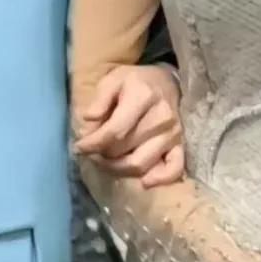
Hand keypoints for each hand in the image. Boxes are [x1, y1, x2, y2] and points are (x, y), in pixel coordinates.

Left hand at [75, 64, 183, 186]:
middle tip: (92, 151)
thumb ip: (99, 100)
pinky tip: (144, 182)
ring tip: (107, 162)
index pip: (114, 131)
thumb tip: (88, 121)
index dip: (93, 143)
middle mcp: (161, 117)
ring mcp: (173, 133)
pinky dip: (159, 179)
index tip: (79, 146)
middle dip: (102, 155)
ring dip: (118, 169)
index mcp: (143, 96)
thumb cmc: (136, 81)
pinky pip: (174, 169)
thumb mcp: (113, 79)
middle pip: (124, 150)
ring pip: (141, 164)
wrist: (166, 81)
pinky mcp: (180, 145)